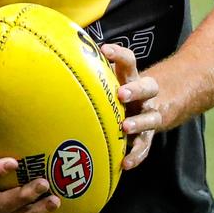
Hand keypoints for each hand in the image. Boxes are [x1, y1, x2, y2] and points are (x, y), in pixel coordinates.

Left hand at [101, 44, 161, 169]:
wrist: (147, 109)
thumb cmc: (119, 91)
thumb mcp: (111, 79)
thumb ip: (93, 71)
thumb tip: (63, 55)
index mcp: (132, 77)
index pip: (129, 61)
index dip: (118, 54)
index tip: (105, 49)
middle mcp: (144, 96)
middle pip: (148, 88)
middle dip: (136, 90)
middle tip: (121, 94)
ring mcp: (148, 115)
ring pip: (150, 118)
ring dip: (138, 122)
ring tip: (125, 127)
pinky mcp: (147, 136)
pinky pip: (144, 147)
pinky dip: (136, 156)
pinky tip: (125, 163)